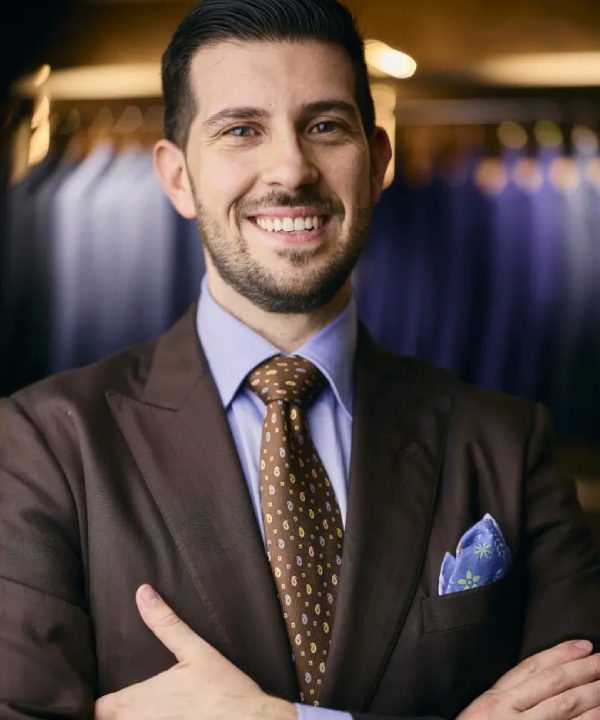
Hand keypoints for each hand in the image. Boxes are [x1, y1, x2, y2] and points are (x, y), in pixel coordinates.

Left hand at [95, 584, 297, 719]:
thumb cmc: (223, 688)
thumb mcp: (195, 650)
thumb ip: (165, 623)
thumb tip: (142, 592)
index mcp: (137, 702)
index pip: (95, 709)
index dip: (91, 703)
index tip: (94, 693)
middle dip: (110, 712)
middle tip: (111, 701)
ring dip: (129, 718)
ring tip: (135, 709)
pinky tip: (160, 717)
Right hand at [457, 640, 599, 719]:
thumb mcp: (482, 711)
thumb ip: (507, 696)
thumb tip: (541, 683)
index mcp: (495, 696)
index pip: (532, 666)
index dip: (560, 653)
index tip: (583, 645)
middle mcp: (507, 708)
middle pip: (552, 681)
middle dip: (582, 669)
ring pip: (562, 703)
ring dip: (590, 692)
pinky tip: (599, 714)